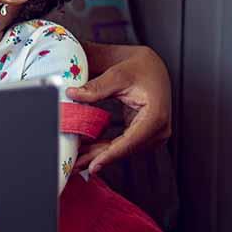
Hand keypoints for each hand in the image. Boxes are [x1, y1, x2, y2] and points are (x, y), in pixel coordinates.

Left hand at [67, 44, 171, 174]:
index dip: (110, 155)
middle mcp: (158, 129)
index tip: (94, 165)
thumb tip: (73, 94)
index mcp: (155, 116)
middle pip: (125, 149)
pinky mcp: (143, 134)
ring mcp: (152, 134)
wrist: (152, 66)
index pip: (131, 142)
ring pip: (122, 150)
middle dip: (99, 158)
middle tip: (76, 165)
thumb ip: (96, 86)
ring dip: (100, 155)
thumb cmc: (140, 68)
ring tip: (76, 160)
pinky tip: (87, 151)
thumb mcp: (117, 74)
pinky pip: (122, 145)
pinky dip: (105, 148)